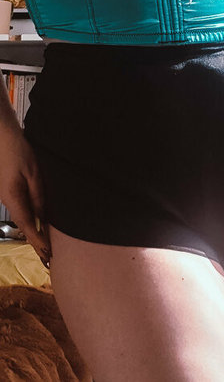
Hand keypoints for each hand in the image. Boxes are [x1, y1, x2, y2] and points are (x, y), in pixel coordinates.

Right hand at [0, 125, 51, 264]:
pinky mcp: (9, 189)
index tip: (48, 255)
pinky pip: (20, 208)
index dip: (39, 241)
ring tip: (44, 245)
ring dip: (33, 231)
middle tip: (47, 258)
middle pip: (24, 225)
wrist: (3, 136)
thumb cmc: (19, 151)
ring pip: (22, 217)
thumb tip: (42, 216)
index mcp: (14, 198)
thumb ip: (38, 195)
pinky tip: (37, 222)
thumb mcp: (34, 173)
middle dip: (36, 241)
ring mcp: (7, 195)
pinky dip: (30, 219)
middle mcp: (8, 200)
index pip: (29, 226)